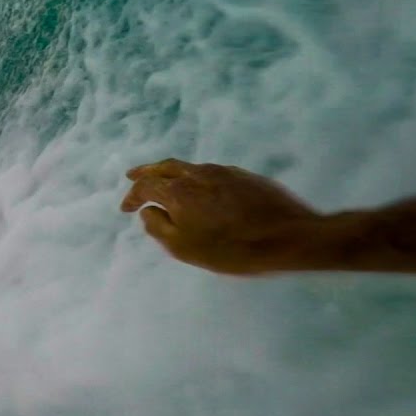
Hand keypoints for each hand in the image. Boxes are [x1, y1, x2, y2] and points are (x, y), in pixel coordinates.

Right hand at [120, 158, 323, 274]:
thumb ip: (159, 228)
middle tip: (133, 175)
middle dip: (146, 172)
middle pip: (165, 167)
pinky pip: (210, 173)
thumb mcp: (185, 248)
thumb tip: (148, 212)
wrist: (289, 236)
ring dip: (171, 173)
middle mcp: (197, 174)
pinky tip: (201, 190)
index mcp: (178, 191)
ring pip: (188, 167)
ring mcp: (223, 172)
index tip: (126, 208)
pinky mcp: (244, 176)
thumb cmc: (232, 248)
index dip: (132, 196)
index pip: (146, 186)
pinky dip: (195, 178)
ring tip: (165, 183)